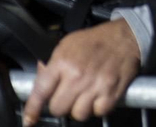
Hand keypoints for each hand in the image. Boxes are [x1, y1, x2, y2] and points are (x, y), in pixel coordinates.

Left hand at [23, 18, 140, 125]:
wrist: (126, 37)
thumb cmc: (96, 40)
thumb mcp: (67, 44)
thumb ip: (51, 64)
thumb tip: (38, 83)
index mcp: (63, 61)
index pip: (41, 92)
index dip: (33, 109)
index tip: (29, 120)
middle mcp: (77, 75)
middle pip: (58, 109)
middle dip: (61, 104)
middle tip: (68, 95)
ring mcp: (95, 85)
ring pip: (78, 115)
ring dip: (80, 108)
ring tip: (85, 94)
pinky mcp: (111, 93)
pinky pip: (98, 113)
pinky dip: (98, 107)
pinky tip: (99, 94)